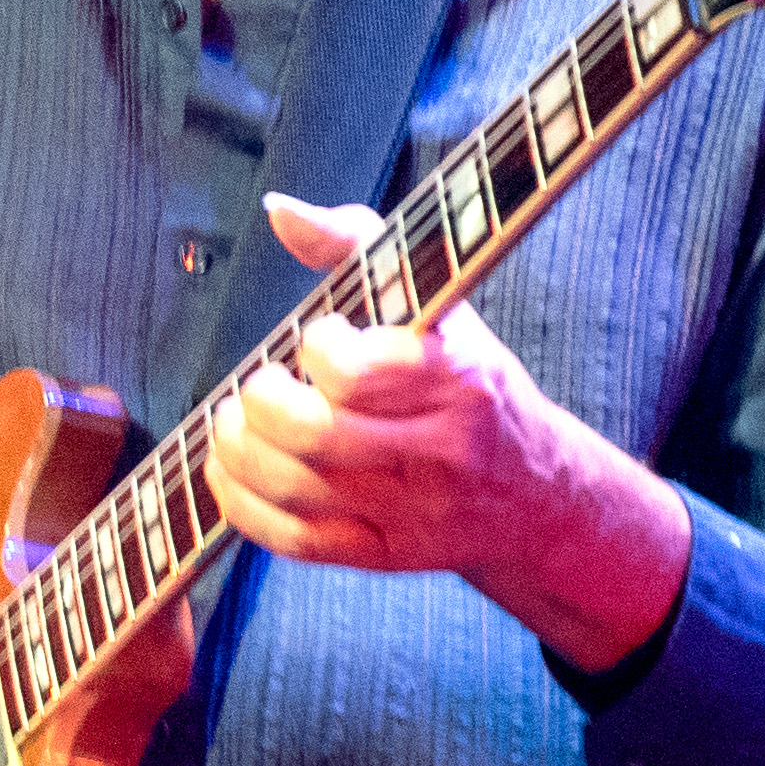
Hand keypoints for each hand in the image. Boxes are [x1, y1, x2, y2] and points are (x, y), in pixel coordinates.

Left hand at [202, 192, 691, 674]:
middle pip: (316, 435)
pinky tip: (230, 470)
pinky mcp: (384, 555)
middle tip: (256, 386)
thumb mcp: (438, 304)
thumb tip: (279, 211)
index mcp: (460, 378)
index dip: (318, 350)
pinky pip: (294, 540)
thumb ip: (357, 244)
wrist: (534, 494)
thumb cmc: (466, 381)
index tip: (319, 337)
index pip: (360, 371)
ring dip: (238, 450)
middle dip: (260, 404)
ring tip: (232, 421)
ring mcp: (412, 511)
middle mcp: (441, 451)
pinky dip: (243, 505)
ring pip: (295, 487)